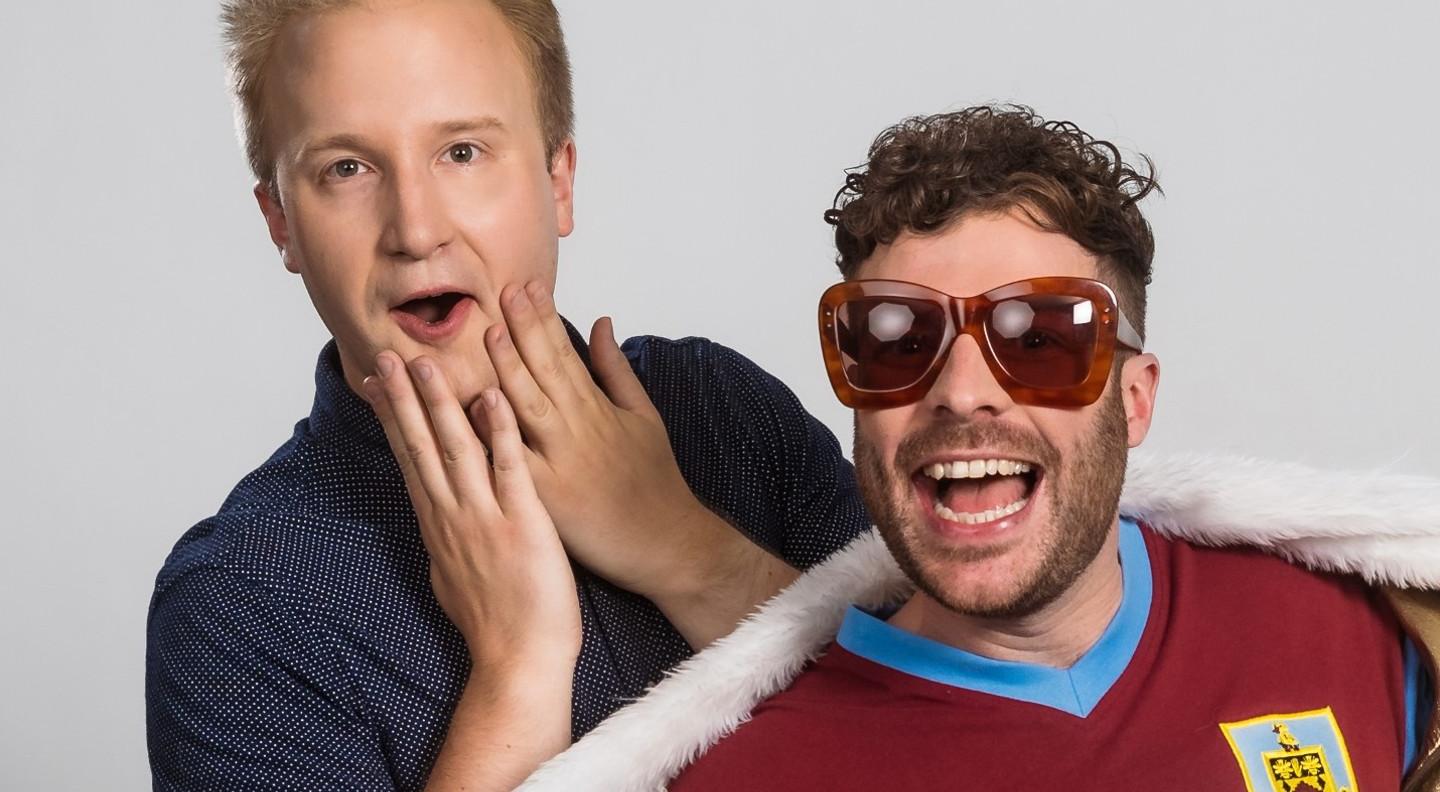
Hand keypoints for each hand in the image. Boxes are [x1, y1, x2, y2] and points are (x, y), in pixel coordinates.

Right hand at [362, 351, 581, 681]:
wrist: (519, 661)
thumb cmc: (497, 622)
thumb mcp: (455, 575)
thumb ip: (447, 537)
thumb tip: (434, 519)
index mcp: (439, 524)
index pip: (408, 458)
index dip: (392, 417)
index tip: (375, 382)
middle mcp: (452, 516)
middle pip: (420, 446)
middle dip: (402, 397)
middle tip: (385, 354)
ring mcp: (483, 518)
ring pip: (455, 448)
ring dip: (439, 403)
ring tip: (425, 362)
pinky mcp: (521, 523)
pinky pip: (507, 469)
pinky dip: (499, 432)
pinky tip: (492, 398)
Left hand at [482, 283, 796, 645]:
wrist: (668, 542)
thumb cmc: (655, 483)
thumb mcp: (644, 416)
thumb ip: (616, 368)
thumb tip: (600, 322)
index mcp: (599, 409)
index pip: (566, 353)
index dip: (543, 318)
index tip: (525, 286)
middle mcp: (580, 429)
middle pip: (546, 370)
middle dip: (523, 329)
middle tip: (501, 292)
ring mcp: (563, 462)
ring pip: (529, 407)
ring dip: (507, 369)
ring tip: (487, 333)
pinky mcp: (548, 497)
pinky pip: (515, 462)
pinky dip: (497, 435)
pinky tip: (477, 409)